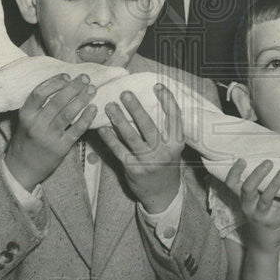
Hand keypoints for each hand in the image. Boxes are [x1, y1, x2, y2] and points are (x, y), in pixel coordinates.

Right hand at [5, 74, 97, 190]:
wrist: (22, 168)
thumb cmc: (26, 140)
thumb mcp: (26, 121)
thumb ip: (38, 107)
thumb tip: (61, 85)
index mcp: (26, 115)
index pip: (39, 93)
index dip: (54, 82)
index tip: (67, 76)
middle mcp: (37, 125)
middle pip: (57, 101)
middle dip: (73, 87)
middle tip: (86, 78)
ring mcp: (49, 137)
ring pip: (69, 113)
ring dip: (82, 99)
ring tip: (92, 89)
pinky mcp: (61, 148)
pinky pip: (76, 130)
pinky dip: (86, 118)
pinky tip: (93, 108)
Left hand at [97, 83, 183, 213]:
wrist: (163, 194)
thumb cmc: (166, 164)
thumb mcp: (172, 147)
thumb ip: (164, 130)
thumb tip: (148, 102)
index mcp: (177, 143)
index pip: (174, 117)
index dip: (167, 100)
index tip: (157, 86)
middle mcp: (164, 152)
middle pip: (148, 126)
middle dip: (135, 108)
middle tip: (124, 93)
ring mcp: (148, 161)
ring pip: (131, 137)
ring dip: (118, 120)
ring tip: (109, 106)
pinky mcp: (133, 169)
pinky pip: (119, 150)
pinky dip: (110, 138)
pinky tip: (102, 128)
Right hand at [226, 160, 279, 254]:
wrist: (262, 246)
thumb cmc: (259, 218)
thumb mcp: (253, 204)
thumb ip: (257, 189)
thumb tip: (268, 165)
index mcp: (243, 200)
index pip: (231, 184)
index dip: (234, 172)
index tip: (242, 159)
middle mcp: (249, 207)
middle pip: (247, 189)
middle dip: (257, 174)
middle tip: (268, 162)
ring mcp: (261, 216)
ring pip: (266, 199)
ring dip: (275, 185)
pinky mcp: (274, 223)